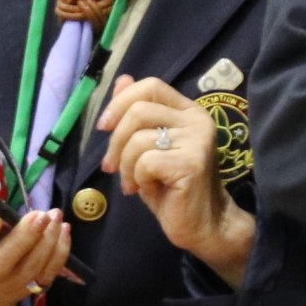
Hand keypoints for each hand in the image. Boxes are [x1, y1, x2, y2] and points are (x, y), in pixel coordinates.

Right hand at [0, 180, 73, 305]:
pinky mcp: (26, 289)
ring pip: (29, 268)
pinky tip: (64, 230)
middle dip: (23, 240)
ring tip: (55, 215)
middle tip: (41, 215)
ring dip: (47, 243)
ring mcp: (5, 286)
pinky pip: (47, 275)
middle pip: (1, 263)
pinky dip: (59, 254)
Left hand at [100, 73, 253, 286]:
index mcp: (188, 111)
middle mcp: (196, 119)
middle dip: (116, 141)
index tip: (104, 126)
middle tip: (113, 167)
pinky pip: (145, 162)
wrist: (201, 225)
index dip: (120, 101)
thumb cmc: (172, 188)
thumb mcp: (148, 148)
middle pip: (138, 110)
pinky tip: (149, 190)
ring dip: (126, 166)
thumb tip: (122, 79)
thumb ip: (137, 115)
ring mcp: (197, 140)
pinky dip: (138, 178)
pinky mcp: (191, 163)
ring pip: (138, 139)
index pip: (150, 85)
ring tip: (134, 184)